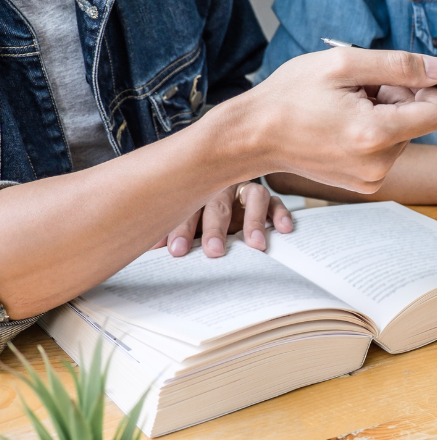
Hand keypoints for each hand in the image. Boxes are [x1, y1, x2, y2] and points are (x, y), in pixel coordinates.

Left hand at [154, 181, 292, 257]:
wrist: (226, 192)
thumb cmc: (198, 216)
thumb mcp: (184, 221)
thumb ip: (173, 230)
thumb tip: (149, 247)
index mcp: (195, 192)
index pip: (187, 208)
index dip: (181, 229)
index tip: (176, 251)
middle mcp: (222, 187)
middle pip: (218, 204)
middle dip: (215, 229)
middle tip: (213, 251)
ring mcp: (246, 191)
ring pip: (253, 197)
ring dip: (253, 221)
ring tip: (255, 245)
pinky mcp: (269, 199)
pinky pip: (277, 202)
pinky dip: (281, 214)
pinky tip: (283, 229)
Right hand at [222, 46, 436, 193]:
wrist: (253, 136)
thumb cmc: (290, 97)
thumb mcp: (343, 64)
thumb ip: (398, 66)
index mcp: (375, 135)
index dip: (426, 89)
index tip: (401, 77)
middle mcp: (378, 165)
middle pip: (417, 123)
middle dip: (396, 99)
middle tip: (357, 88)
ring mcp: (371, 179)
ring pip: (401, 136)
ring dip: (383, 114)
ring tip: (345, 106)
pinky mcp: (363, 185)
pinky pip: (385, 152)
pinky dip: (372, 133)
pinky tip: (342, 124)